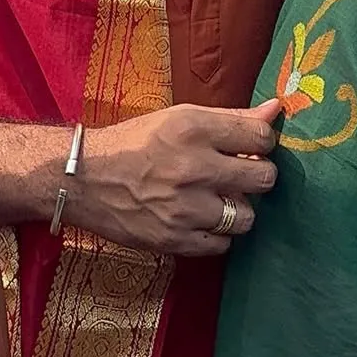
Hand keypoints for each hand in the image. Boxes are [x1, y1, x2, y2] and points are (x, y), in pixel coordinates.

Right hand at [70, 100, 279, 256]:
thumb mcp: (180, 117)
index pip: (262, 137)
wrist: (82, 178)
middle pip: (264, 178)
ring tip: (219, 200)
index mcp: (195, 129)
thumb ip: (232, 117)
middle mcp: (192, 168)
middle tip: (240, 175)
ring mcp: (183, 208)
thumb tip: (275, 110)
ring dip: (238, 210)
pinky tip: (201, 220)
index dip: (262, 142)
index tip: (251, 147)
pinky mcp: (172, 239)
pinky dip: (216, 235)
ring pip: (246, 217)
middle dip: (257, 175)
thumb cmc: (136, 143)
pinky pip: (222, 246)